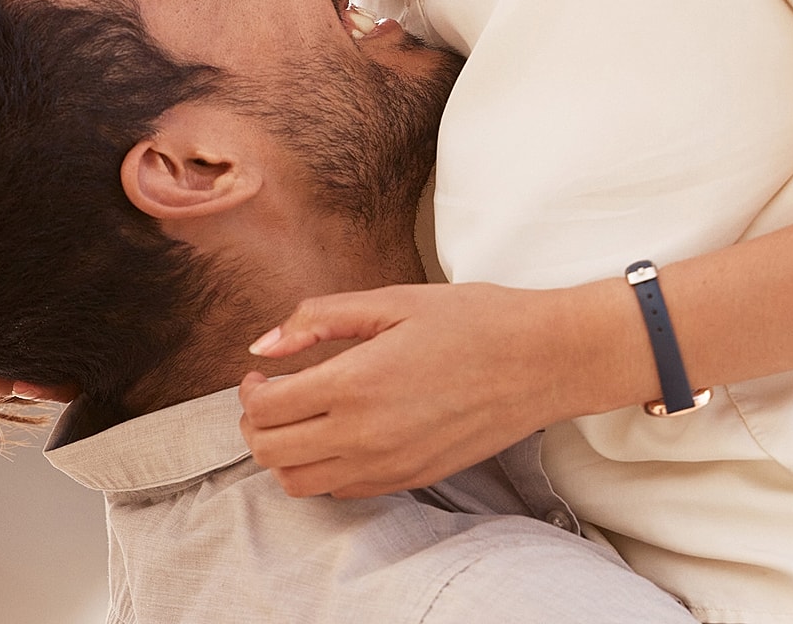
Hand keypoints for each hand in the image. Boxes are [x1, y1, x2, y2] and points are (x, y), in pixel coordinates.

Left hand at [238, 281, 619, 497]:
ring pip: (299, 484)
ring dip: (284, 454)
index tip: (262, 372)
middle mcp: (366, 436)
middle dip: (256, 424)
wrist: (543, 360)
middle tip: (272, 395)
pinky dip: (323, 470)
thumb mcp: (393, 301)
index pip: (265, 410)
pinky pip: (342, 492)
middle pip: (270, 453)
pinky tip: (341, 434)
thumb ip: (320, 318)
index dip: (249, 391)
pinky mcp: (412, 479)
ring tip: (302, 419)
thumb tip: (265, 345)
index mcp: (355, 383)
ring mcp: (389, 465)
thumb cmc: (475, 321)